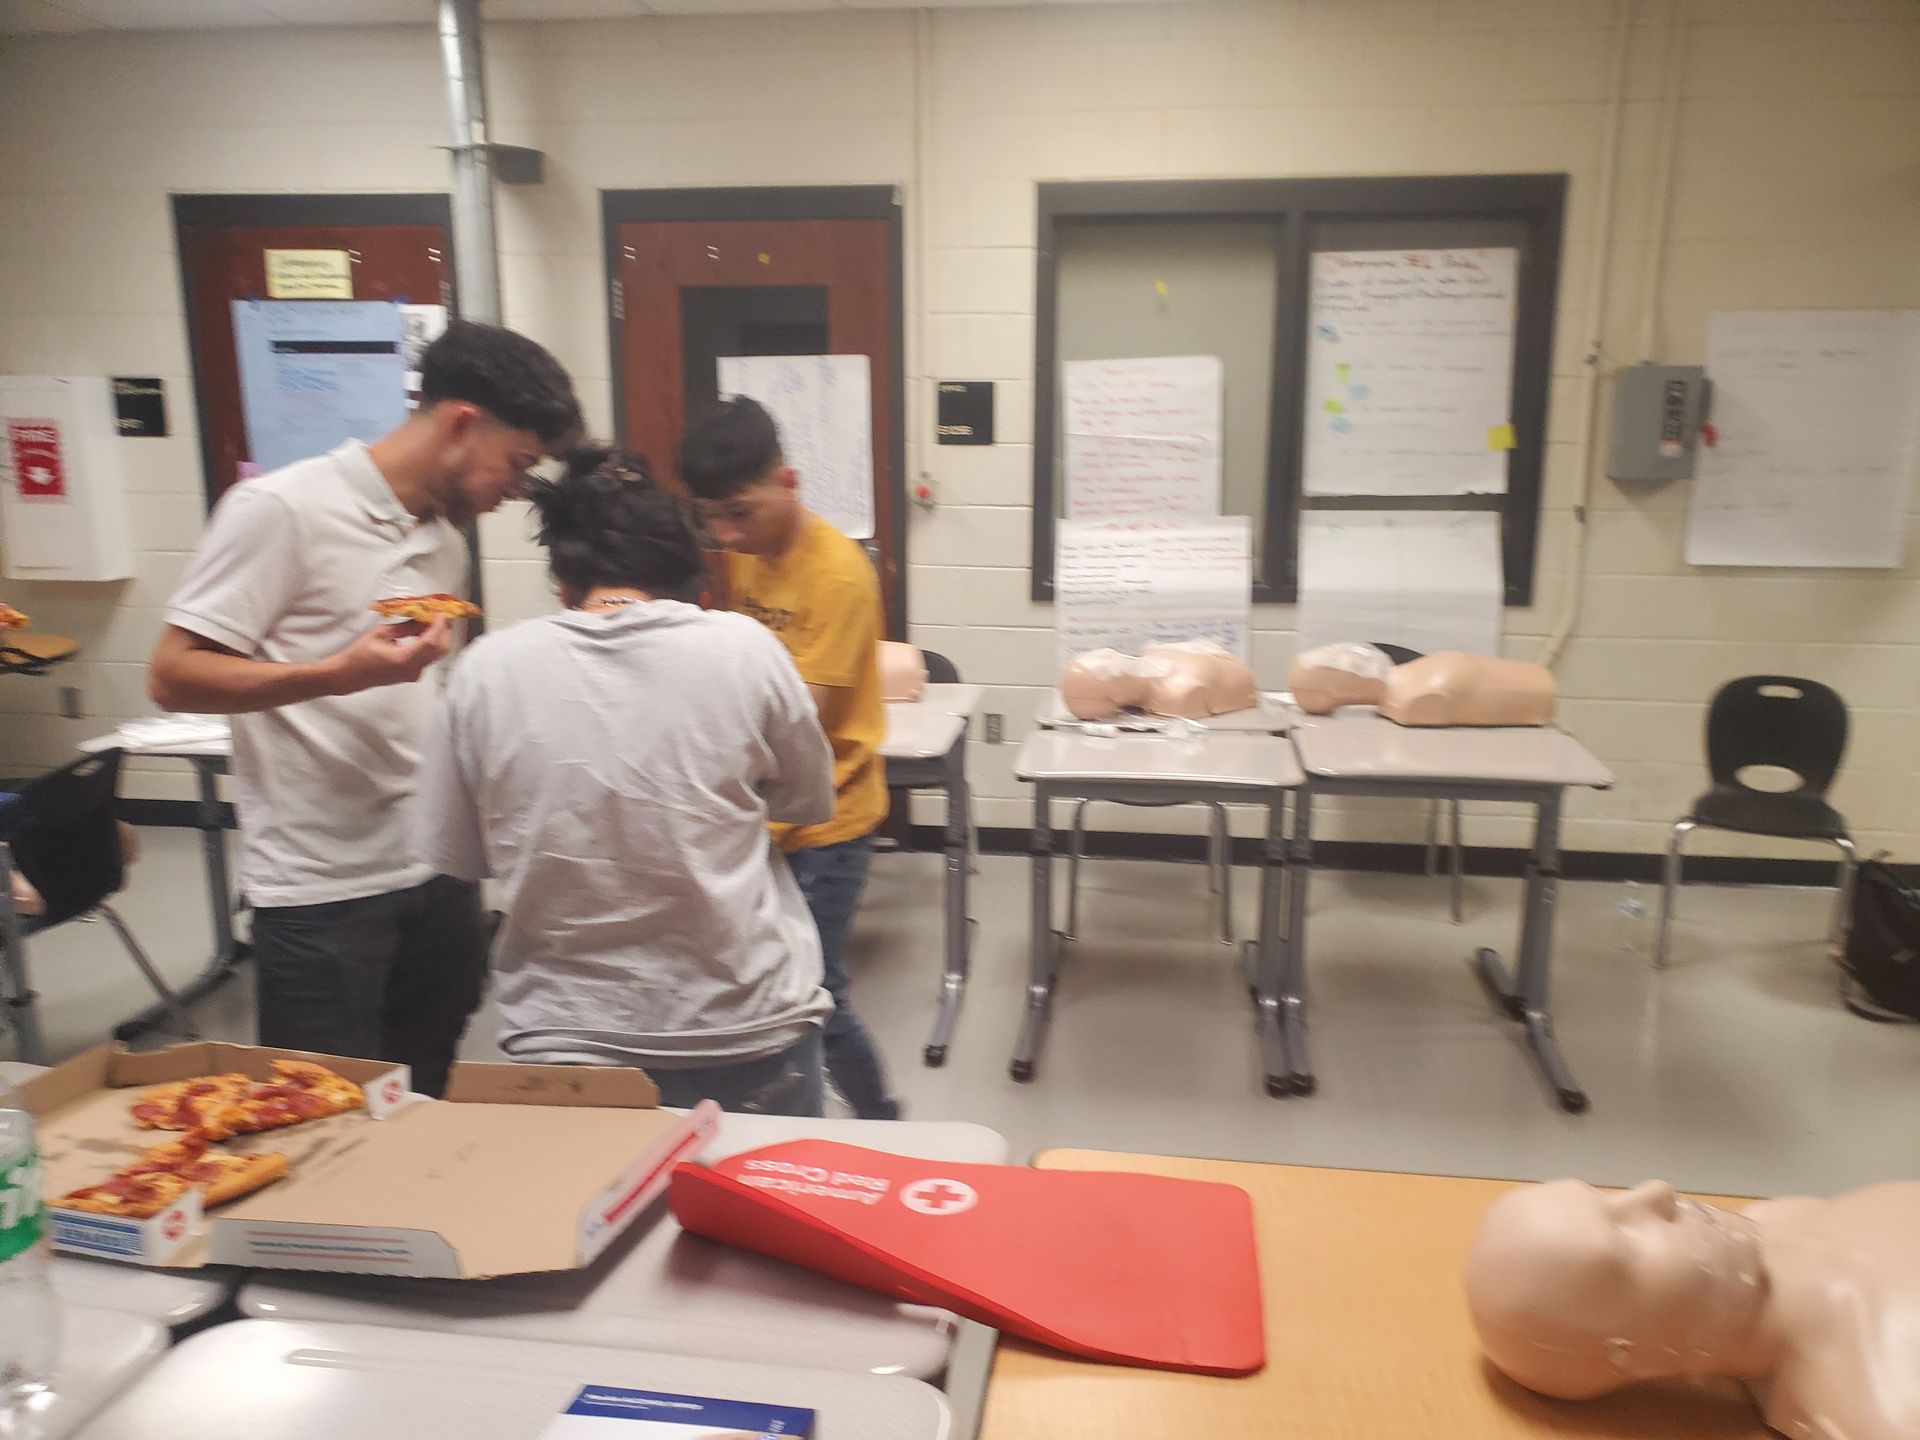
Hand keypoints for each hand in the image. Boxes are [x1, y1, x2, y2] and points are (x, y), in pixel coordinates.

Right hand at [325, 618, 451, 695]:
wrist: (348, 676)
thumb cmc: (358, 655)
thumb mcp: (381, 633)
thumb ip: (405, 626)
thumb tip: (422, 618)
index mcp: (404, 659)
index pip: (431, 641)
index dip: (439, 626)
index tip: (441, 613)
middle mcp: (412, 669)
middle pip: (440, 649)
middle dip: (444, 631)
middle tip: (440, 615)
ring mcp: (414, 674)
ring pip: (436, 654)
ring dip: (437, 637)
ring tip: (429, 621)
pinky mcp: (412, 675)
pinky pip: (427, 658)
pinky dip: (429, 644)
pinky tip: (422, 632)